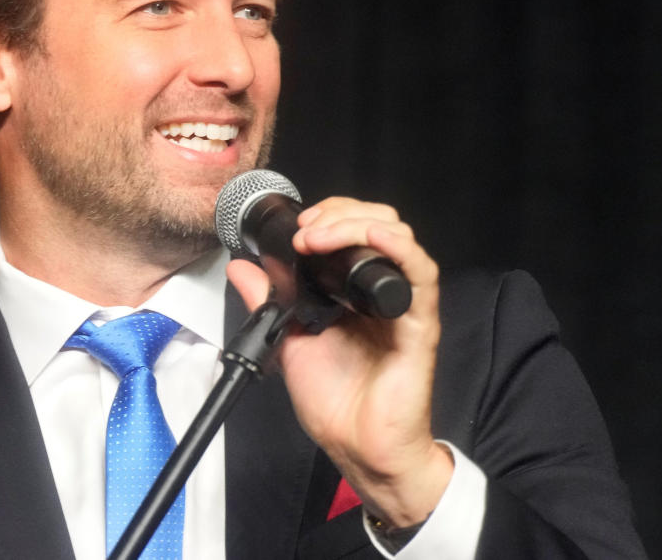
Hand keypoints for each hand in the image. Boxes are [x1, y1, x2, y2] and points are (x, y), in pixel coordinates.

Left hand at [226, 196, 452, 526]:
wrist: (357, 447)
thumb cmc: (336, 402)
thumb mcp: (289, 340)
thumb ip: (269, 301)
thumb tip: (242, 268)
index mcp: (354, 292)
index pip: (352, 231)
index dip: (327, 217)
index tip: (295, 227)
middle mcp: (381, 291)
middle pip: (377, 223)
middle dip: (339, 213)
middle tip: (306, 229)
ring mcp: (402, 304)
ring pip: (397, 237)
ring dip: (356, 224)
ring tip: (319, 236)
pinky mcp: (419, 322)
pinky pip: (420, 273)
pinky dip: (396, 247)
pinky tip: (370, 238)